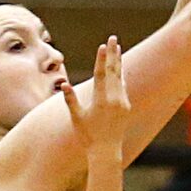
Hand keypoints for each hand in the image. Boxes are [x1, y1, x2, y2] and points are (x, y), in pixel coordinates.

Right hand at [60, 37, 129, 152]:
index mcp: (101, 100)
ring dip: (118, 62)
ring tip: (118, 49)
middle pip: (114, 71)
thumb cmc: (88, 136)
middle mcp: (114, 99)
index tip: (103, 46)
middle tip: (113, 38)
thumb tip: (64, 85)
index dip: (102, 59)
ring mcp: (122, 102)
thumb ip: (71, 100)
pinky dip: (120, 77)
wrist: (106, 152)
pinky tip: (119, 70)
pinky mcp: (126, 107)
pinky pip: (123, 87)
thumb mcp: (77, 118)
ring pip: (120, 77)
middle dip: (113, 53)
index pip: (101, 74)